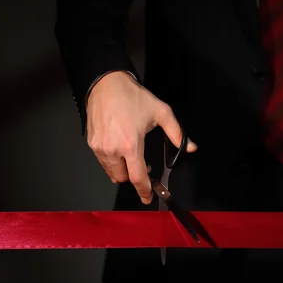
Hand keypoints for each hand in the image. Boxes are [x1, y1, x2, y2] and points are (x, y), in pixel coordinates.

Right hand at [86, 71, 196, 203]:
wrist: (106, 84)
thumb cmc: (131, 97)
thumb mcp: (161, 112)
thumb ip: (177, 132)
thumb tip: (191, 147)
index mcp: (131, 145)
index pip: (138, 178)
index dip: (144, 191)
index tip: (148, 198)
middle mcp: (113, 149)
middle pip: (124, 178)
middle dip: (135, 177)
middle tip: (144, 168)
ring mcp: (100, 147)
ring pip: (112, 172)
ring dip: (123, 171)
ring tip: (132, 158)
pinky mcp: (92, 143)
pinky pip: (103, 162)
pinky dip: (112, 163)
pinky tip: (120, 152)